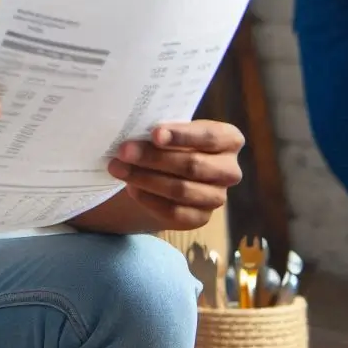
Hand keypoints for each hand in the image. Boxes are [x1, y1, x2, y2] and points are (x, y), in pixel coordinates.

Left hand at [107, 120, 243, 230]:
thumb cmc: (173, 142)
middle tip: (124, 151)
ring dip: (145, 179)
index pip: (209, 137)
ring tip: (119, 168)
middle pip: (192, 165)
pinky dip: (149, 199)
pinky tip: (131, 188)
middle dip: (154, 158)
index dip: (182, 136)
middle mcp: (229, 170)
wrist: (170, 172)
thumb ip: (165, 131)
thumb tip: (135, 133)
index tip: (155, 133)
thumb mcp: (174, 130)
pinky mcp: (201, 218)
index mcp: (229, 139)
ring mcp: (217, 197)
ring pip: (181, 190)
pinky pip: (175, 212)